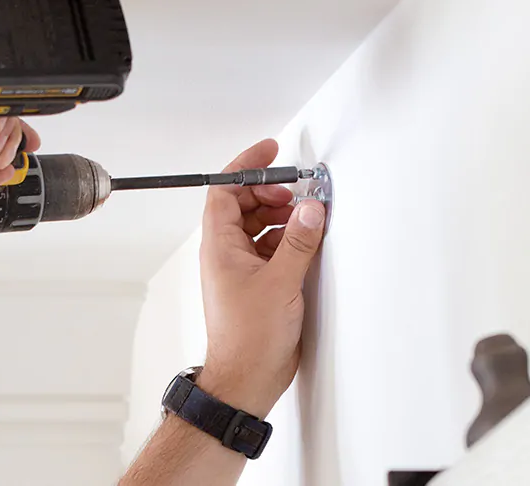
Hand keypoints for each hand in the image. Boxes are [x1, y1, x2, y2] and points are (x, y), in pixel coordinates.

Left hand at [198, 139, 325, 416]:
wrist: (247, 379)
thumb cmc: (249, 339)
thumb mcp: (281, 282)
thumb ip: (298, 241)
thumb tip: (309, 207)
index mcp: (220, 246)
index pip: (225, 190)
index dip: (246, 166)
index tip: (271, 151)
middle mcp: (226, 254)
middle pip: (243, 204)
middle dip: (270, 190)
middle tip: (298, 189)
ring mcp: (241, 269)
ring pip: (258, 226)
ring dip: (282, 216)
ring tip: (307, 215)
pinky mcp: (258, 284)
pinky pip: (270, 248)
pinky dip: (288, 239)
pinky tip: (307, 242)